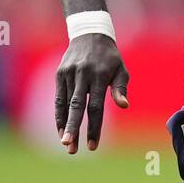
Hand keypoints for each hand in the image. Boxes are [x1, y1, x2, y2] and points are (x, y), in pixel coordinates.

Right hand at [55, 34, 128, 153]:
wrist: (90, 33)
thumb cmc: (110, 57)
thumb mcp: (120, 69)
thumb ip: (120, 88)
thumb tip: (124, 106)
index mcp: (99, 76)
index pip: (96, 107)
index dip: (94, 127)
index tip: (93, 146)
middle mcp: (82, 75)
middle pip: (76, 107)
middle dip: (74, 129)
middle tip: (71, 148)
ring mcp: (69, 74)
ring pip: (64, 104)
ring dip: (64, 125)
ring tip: (66, 144)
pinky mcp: (60, 74)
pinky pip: (58, 98)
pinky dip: (59, 114)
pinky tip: (61, 129)